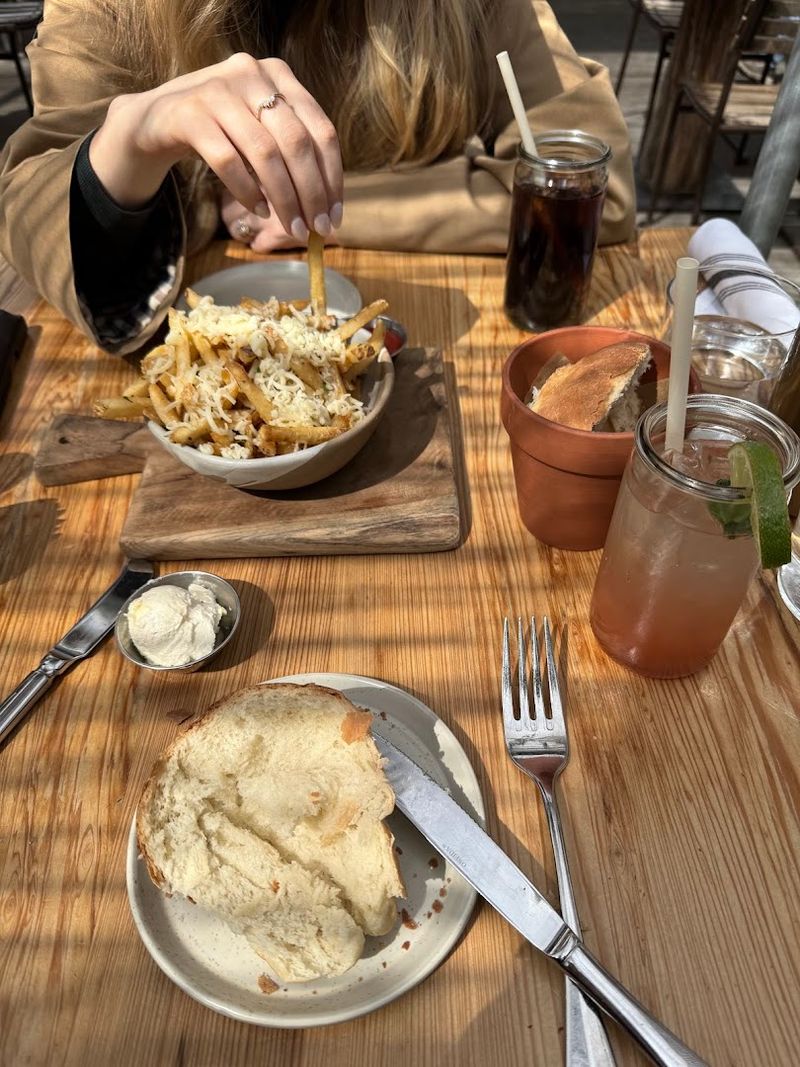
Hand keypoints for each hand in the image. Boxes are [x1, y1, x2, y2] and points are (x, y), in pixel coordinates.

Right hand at [89, 54, 342, 241]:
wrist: (156, 120)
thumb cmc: (220, 131)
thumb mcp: (260, 129)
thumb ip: (291, 152)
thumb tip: (326, 206)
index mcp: (278, 74)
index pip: (321, 130)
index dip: (332, 177)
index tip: (334, 216)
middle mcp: (251, 74)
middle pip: (297, 143)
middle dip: (311, 193)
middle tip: (316, 229)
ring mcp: (219, 90)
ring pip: (265, 154)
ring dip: (284, 199)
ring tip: (292, 227)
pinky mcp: (189, 113)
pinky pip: (228, 161)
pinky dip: (247, 192)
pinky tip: (258, 211)